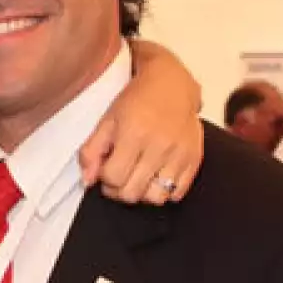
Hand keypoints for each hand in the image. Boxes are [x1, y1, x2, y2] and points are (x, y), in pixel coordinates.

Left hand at [79, 39, 202, 204]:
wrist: (172, 84)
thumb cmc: (137, 100)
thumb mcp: (107, 120)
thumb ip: (92, 151)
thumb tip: (87, 181)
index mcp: (134, 135)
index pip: (113, 178)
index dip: (104, 179)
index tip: (105, 170)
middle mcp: (160, 147)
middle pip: (132, 193)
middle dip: (119, 189)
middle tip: (119, 175)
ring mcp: (180, 155)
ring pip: (156, 198)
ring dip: (142, 193)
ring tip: (137, 177)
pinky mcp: (194, 159)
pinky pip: (178, 193)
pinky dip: (164, 191)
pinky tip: (155, 175)